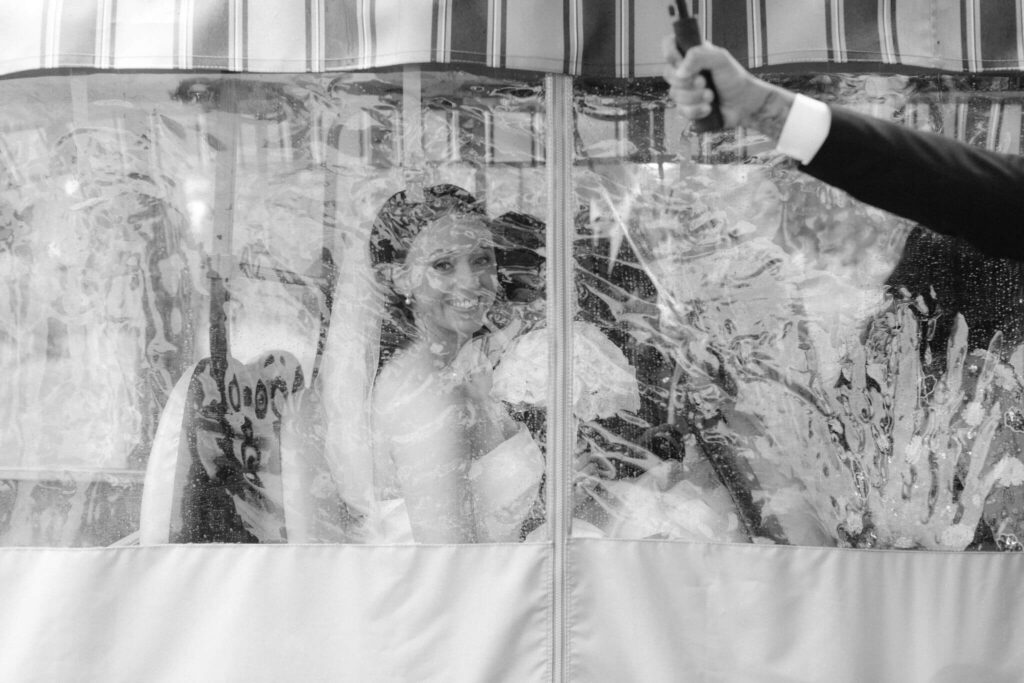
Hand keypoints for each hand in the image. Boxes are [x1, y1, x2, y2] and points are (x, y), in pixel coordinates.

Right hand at [662, 38, 794, 140]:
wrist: (744, 104)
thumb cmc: (734, 79)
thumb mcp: (720, 59)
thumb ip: (698, 56)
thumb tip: (680, 72)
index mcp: (691, 55)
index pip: (669, 45)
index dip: (669, 53)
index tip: (679, 61)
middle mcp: (685, 72)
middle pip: (667, 73)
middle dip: (686, 81)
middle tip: (704, 81)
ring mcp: (684, 91)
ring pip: (674, 94)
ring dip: (695, 97)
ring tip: (711, 96)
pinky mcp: (687, 108)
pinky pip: (681, 111)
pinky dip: (696, 110)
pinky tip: (709, 108)